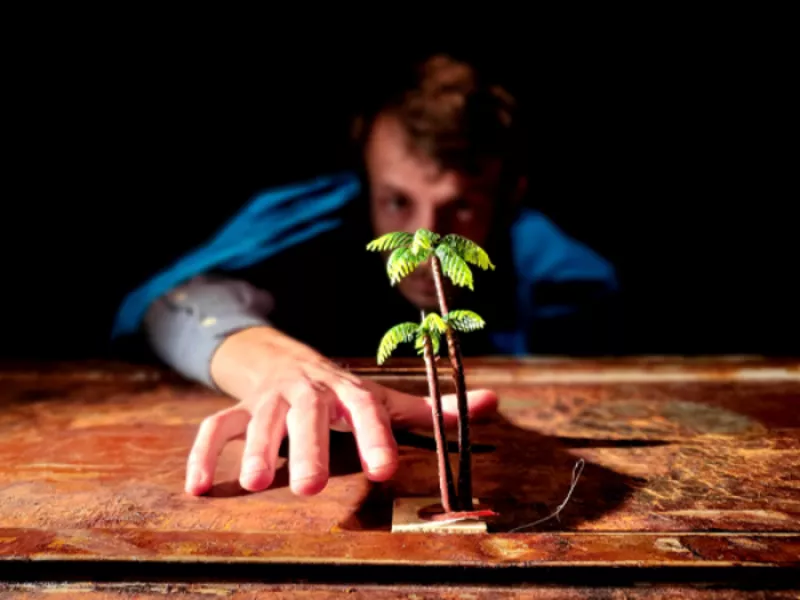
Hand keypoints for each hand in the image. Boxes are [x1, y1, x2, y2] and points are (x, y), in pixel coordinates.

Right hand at [184, 326, 497, 495]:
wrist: (287, 360)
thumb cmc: (345, 393)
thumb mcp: (386, 398)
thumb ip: (432, 410)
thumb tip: (493, 403)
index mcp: (348, 390)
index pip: (365, 408)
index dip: (376, 436)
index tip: (386, 470)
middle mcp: (308, 391)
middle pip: (306, 413)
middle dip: (306, 448)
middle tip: (307, 489)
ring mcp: (269, 399)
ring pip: (258, 418)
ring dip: (253, 448)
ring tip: (254, 484)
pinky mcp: (238, 409)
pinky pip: (213, 426)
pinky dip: (204, 454)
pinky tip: (200, 489)